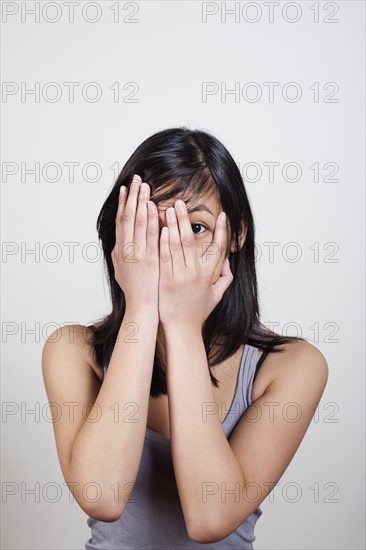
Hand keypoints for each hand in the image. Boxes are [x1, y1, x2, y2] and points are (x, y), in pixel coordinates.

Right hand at [111, 174, 158, 310]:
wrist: (142, 305)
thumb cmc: (133, 289)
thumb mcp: (120, 270)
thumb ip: (119, 254)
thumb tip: (117, 241)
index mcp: (120, 249)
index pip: (121, 221)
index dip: (122, 203)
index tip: (125, 188)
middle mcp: (127, 249)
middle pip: (129, 217)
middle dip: (133, 197)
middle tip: (137, 180)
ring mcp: (138, 253)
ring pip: (139, 223)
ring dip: (142, 203)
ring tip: (145, 187)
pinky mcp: (150, 258)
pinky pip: (152, 236)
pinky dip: (152, 220)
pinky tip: (154, 207)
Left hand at [158, 199, 233, 331]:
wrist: (181, 329)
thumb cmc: (197, 312)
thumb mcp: (216, 296)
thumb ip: (225, 279)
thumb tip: (228, 262)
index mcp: (209, 275)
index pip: (218, 248)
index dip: (222, 231)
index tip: (223, 215)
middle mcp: (195, 273)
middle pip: (192, 241)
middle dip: (186, 219)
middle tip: (181, 202)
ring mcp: (180, 276)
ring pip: (177, 245)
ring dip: (173, 225)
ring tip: (168, 208)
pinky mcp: (165, 280)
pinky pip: (164, 257)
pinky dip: (163, 242)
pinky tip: (161, 228)